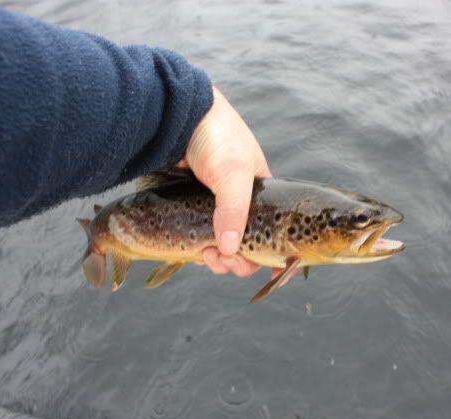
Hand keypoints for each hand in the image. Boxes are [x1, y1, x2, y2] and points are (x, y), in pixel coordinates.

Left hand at [181, 86, 270, 276]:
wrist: (177, 117)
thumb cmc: (216, 138)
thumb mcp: (233, 175)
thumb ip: (235, 211)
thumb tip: (230, 249)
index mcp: (260, 192)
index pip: (272, 230)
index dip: (273, 251)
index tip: (270, 269)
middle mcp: (239, 202)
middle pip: (247, 244)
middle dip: (239, 260)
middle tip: (225, 260)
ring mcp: (214, 207)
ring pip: (223, 246)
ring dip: (220, 259)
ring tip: (207, 257)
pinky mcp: (190, 209)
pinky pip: (201, 238)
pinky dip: (202, 250)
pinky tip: (197, 252)